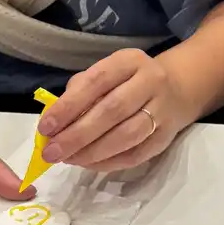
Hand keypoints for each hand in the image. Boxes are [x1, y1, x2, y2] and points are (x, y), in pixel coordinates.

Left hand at [40, 49, 188, 172]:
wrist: (178, 88)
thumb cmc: (129, 81)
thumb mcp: (108, 73)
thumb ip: (80, 91)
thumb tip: (54, 124)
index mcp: (130, 61)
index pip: (97, 81)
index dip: (69, 105)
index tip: (45, 127)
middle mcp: (151, 81)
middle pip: (112, 110)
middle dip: (78, 134)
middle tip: (52, 152)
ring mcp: (162, 110)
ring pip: (127, 135)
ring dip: (93, 152)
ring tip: (68, 159)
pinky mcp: (166, 136)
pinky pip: (136, 154)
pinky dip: (109, 163)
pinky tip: (88, 164)